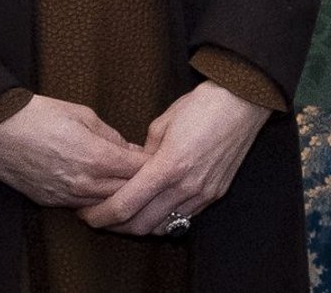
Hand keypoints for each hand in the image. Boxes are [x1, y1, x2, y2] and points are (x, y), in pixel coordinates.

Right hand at [0, 95, 147, 207]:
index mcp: (96, 157)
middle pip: (126, 193)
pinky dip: (96, 201)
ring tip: (130, 185)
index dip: (153, 165)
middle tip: (152, 176)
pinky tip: (102, 191)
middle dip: (141, 185)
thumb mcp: (84, 115)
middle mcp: (83, 183)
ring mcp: (65, 196)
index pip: (138, 170)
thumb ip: (111, 135)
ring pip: (104, 205)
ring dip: (119, 196)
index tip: (162, 159)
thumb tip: (129, 149)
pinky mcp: (50, 202)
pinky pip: (82, 207)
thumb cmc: (40, 115)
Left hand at [79, 82, 271, 236]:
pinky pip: (184, 219)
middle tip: (101, 217)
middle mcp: (185, 186)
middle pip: (140, 226)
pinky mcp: (215, 194)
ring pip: (162, 227)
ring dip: (140, 225)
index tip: (87, 214)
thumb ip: (144, 152)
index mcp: (168, 166)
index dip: (100, 216)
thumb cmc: (202, 105)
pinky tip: (155, 208)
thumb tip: (134, 167)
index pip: (125, 206)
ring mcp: (202, 194)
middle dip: (115, 226)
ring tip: (127, 214)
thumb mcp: (162, 123)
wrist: (243, 101)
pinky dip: (165, 219)